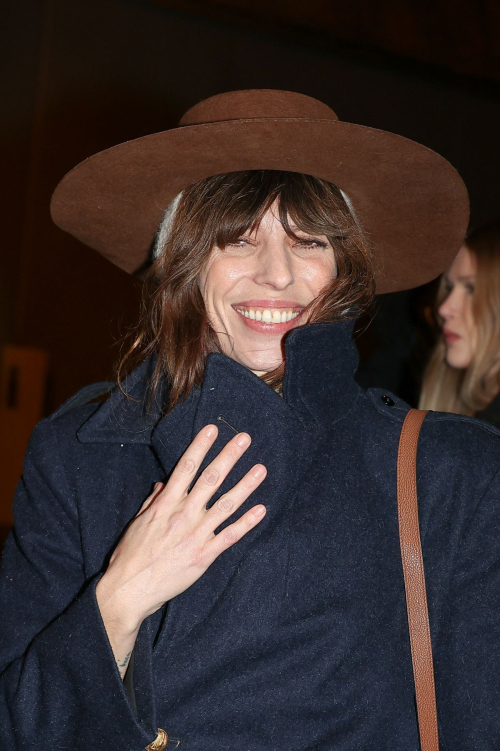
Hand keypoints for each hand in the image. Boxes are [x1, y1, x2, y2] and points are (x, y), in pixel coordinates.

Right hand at [96, 424, 265, 675]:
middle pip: (211, 479)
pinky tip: (260, 509)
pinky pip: (230, 535)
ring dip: (246, 485)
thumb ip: (154, 502)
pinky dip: (246, 522)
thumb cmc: (129, 556)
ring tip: (261, 469)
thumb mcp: (138, 523)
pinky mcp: (204, 555)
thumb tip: (164, 484)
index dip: (200, 447)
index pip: (186, 468)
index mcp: (165, 504)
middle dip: (229, 456)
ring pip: (226, 504)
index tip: (212, 430)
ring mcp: (196, 535)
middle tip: (244, 439)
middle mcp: (184, 515)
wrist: (128, 591)